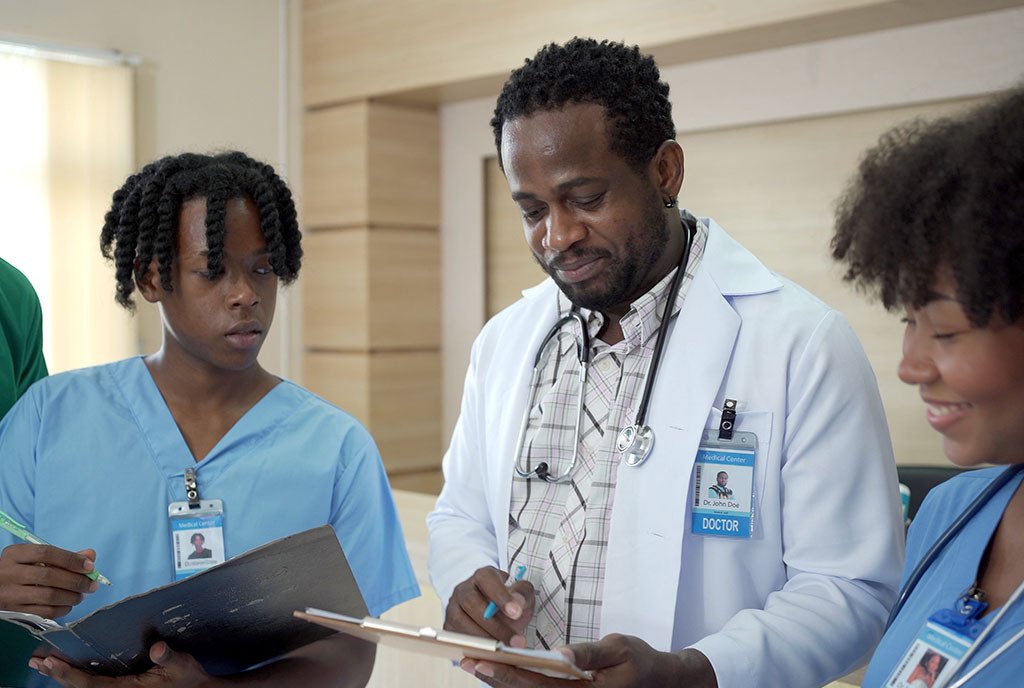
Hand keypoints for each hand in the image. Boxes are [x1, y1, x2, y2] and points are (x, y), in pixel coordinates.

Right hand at [0, 544, 98, 617]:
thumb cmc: (21, 570)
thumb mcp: (36, 558)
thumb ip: (64, 556)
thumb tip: (90, 556)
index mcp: (15, 554)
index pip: (46, 553)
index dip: (71, 559)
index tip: (90, 566)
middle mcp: (9, 573)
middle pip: (49, 576)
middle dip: (76, 581)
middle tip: (92, 585)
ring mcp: (9, 594)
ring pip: (48, 596)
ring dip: (71, 596)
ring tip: (81, 595)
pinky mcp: (13, 612)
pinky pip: (43, 612)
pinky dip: (62, 609)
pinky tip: (68, 605)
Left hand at [29, 641, 212, 687]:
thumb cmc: (189, 678)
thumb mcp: (183, 664)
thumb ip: (169, 657)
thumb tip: (157, 648)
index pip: (91, 685)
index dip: (70, 675)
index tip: (52, 663)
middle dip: (58, 675)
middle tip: (37, 662)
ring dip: (64, 677)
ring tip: (45, 665)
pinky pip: (93, 686)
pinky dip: (77, 678)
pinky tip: (69, 670)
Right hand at [445, 566, 534, 645]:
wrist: (496, 614)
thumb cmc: (509, 602)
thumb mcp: (521, 594)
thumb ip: (522, 594)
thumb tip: (517, 603)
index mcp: (482, 576)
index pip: (487, 579)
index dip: (500, 595)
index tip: (516, 612)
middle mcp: (463, 590)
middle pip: (472, 603)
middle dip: (495, 625)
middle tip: (515, 641)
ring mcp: (453, 609)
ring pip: (461, 623)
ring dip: (484, 640)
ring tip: (504, 652)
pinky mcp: (449, 628)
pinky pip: (456, 640)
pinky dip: (472, 650)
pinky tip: (490, 658)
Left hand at [463, 634, 717, 687]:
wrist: (659, 682)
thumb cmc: (640, 661)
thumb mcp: (620, 648)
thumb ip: (590, 653)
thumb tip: (562, 653)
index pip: (539, 685)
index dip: (509, 671)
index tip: (485, 657)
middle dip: (496, 677)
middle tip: (469, 659)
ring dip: (503, 682)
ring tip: (477, 663)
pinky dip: (518, 684)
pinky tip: (501, 672)